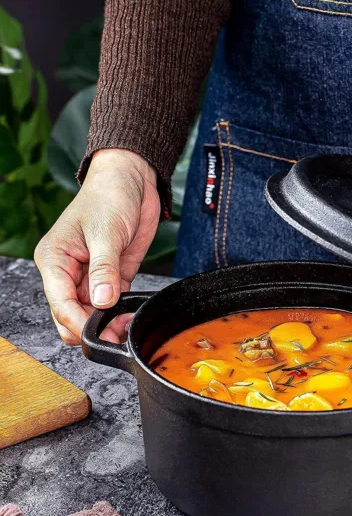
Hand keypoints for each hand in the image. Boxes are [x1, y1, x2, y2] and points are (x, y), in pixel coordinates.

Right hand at [35, 149, 159, 344]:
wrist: (131, 181)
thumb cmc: (109, 196)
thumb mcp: (106, 233)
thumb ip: (104, 270)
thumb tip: (101, 302)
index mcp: (54, 260)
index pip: (60, 303)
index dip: (78, 322)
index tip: (98, 334)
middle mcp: (68, 272)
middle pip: (71, 315)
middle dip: (91, 328)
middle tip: (116, 334)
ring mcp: (90, 277)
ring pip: (91, 314)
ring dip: (107, 324)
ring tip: (126, 325)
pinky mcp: (112, 278)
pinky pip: (112, 306)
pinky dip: (119, 315)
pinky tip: (130, 317)